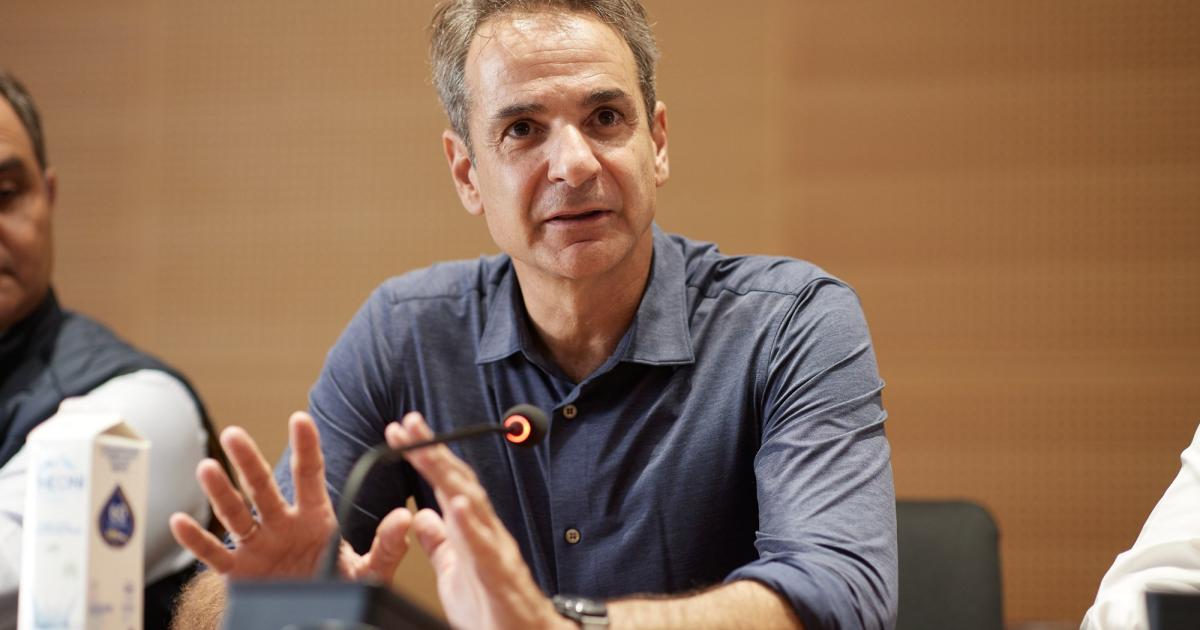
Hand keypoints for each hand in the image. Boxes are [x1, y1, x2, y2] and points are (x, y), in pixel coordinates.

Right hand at [169, 411, 411, 582]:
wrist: (312, 619)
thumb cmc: (338, 587)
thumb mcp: (368, 571)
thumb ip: (387, 546)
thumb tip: (404, 518)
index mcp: (315, 517)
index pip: (309, 475)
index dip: (306, 447)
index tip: (300, 418)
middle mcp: (282, 524)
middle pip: (263, 487)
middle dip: (248, 461)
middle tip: (234, 434)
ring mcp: (258, 546)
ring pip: (235, 514)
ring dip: (220, 493)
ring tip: (206, 468)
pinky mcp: (240, 574)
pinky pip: (215, 555)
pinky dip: (196, 541)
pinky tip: (179, 521)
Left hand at [386, 412, 571, 629]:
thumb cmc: (492, 610)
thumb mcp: (453, 572)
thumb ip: (439, 543)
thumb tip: (423, 516)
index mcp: (472, 532)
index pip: (447, 484)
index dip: (426, 456)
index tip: (403, 432)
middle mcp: (486, 534)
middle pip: (458, 484)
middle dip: (433, 452)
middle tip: (409, 424)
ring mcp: (496, 553)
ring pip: (473, 506)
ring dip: (449, 477)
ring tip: (427, 451)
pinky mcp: (500, 578)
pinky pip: (485, 549)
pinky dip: (470, 525)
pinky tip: (456, 504)